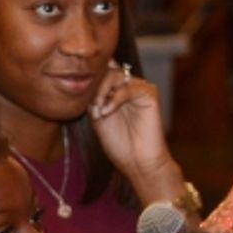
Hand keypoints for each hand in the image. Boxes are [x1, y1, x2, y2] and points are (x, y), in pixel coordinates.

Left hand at [89, 61, 173, 184]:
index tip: (82, 100)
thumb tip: (86, 80)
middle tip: (92, 107)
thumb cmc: (120, 144)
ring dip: (102, 92)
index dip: (90, 80)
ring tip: (98, 111)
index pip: (103, 71)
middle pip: (107, 69)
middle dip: (95, 86)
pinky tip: (107, 112)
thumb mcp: (97, 118)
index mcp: (117, 91)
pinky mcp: (150, 94)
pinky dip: (115, 98)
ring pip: (116, 75)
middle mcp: (129, 86)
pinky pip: (129, 87)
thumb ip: (94, 98)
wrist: (138, 163)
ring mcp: (140, 89)